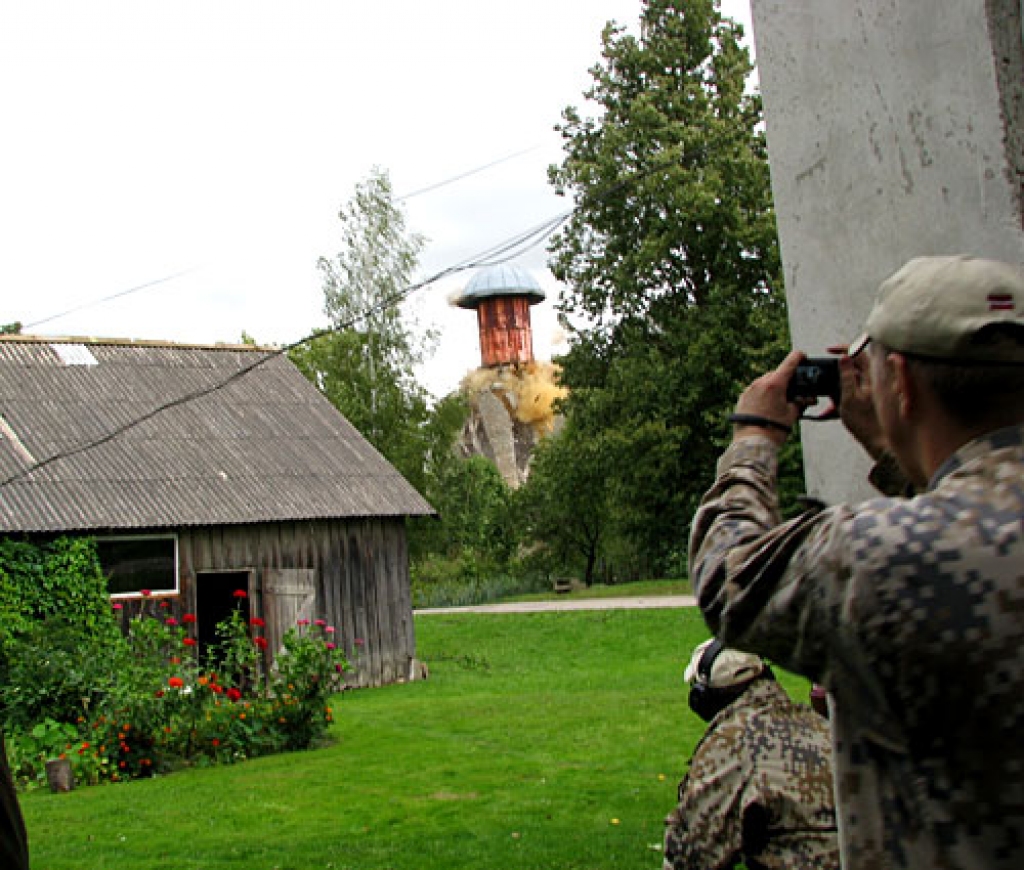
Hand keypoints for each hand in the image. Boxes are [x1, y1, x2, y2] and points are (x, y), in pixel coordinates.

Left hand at [732, 350, 805, 444]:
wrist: (752, 442)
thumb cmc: (774, 429)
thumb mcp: (792, 414)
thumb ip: (800, 402)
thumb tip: (807, 399)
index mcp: (775, 384)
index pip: (789, 362)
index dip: (799, 357)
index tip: (803, 356)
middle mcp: (760, 383)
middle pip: (777, 373)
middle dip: (786, 379)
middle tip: (793, 389)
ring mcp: (749, 389)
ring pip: (765, 381)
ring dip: (773, 386)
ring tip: (780, 400)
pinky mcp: (742, 397)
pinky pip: (755, 390)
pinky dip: (763, 393)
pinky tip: (767, 405)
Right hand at [827, 343, 886, 459]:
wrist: (879, 443)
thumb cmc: (866, 424)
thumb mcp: (849, 399)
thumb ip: (847, 377)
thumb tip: (844, 357)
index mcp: (870, 377)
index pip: (858, 353)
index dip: (843, 348)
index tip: (830, 351)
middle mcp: (872, 382)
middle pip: (853, 366)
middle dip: (836, 371)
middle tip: (825, 380)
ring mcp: (870, 392)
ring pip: (851, 382)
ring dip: (836, 388)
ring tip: (827, 404)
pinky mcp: (867, 402)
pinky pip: (850, 395)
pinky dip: (839, 401)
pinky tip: (829, 411)